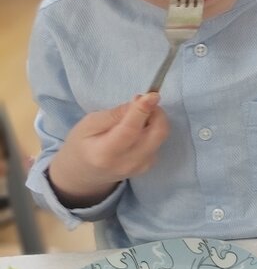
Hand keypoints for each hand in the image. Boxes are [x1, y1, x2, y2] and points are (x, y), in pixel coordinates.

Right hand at [49, 93, 168, 206]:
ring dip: (154, 120)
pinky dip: (153, 130)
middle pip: (157, 133)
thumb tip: (140, 102)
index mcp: (105, 153)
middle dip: (156, 112)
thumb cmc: (83, 144)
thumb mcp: (89, 123)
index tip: (152, 95)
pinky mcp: (148, 166)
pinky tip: (138, 130)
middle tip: (143, 101)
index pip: (130, 130)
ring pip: (161, 136)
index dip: (143, 110)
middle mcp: (126, 163)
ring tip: (136, 116)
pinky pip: (159, 142)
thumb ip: (114, 114)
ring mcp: (140, 167)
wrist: (84, 173)